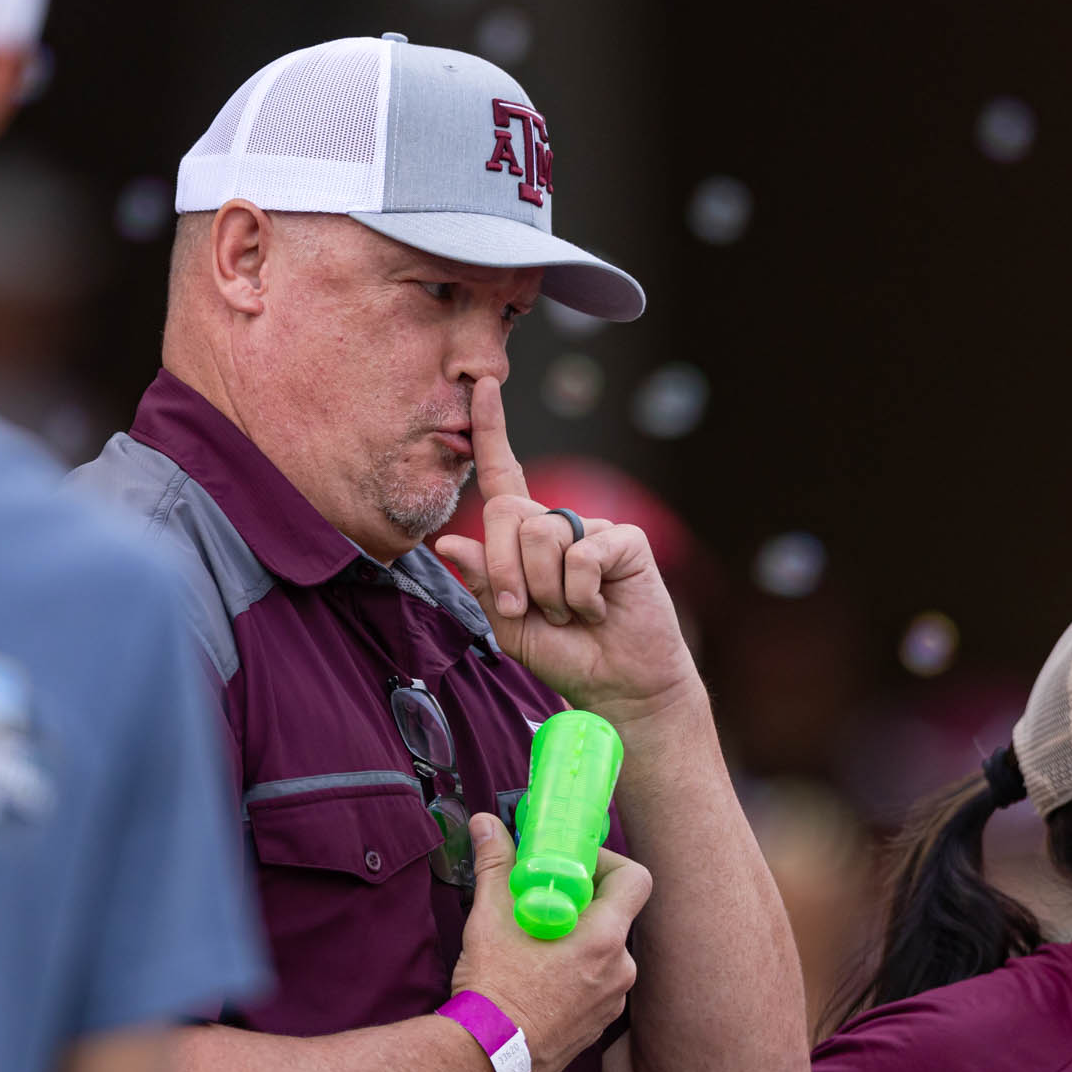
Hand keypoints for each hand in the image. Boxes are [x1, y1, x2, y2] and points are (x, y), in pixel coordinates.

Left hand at [434, 376, 697, 724]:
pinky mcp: (625, 541)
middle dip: (506, 570)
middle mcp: (558, 524)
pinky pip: (582, 554)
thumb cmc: (566, 656)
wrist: (620, 685)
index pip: (503, 477)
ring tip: (569, 615)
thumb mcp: (510, 624)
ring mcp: (594, 528)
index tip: (480, 386)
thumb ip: (483, 583)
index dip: (490, 431)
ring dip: (547, 590)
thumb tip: (446, 542)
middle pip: (508, 513)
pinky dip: (580, 595)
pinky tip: (597, 611)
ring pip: (542, 535)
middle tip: (525, 610)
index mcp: (526, 539)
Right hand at [450, 813, 652, 1071]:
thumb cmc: (494, 988)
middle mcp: (620, 969)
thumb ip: (495, 864)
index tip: (574, 868)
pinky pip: (598, 985)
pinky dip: (577, 974)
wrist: (485, 1058)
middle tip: (546, 901)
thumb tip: (487, 825)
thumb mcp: (490, 916)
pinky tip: (540, 978)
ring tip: (537, 943)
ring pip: (606, 952)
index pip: (636, 879)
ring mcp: (612, 1001)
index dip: (609, 864)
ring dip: (579, 941)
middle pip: (617, 916)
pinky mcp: (599, 1026)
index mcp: (604, 937)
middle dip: (583, 904)